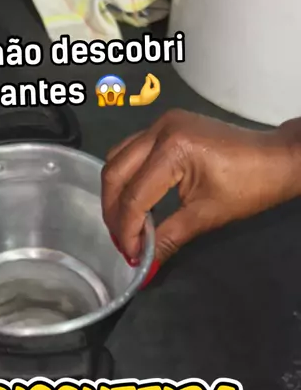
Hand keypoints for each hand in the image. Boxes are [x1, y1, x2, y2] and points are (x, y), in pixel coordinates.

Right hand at [102, 110, 300, 262]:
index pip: (134, 196)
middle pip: (115, 173)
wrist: (276, 159)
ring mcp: (161, 123)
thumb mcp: (204, 216)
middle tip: (122, 242)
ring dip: (116, 193)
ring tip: (125, 223)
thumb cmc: (248, 187)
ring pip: (117, 159)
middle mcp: (160, 129)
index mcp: (172, 150)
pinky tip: (136, 201)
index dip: (127, 230)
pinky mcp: (166, 125)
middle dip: (113, 212)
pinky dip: (127, 177)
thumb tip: (143, 266)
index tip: (131, 255)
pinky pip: (131, 151)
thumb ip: (167, 238)